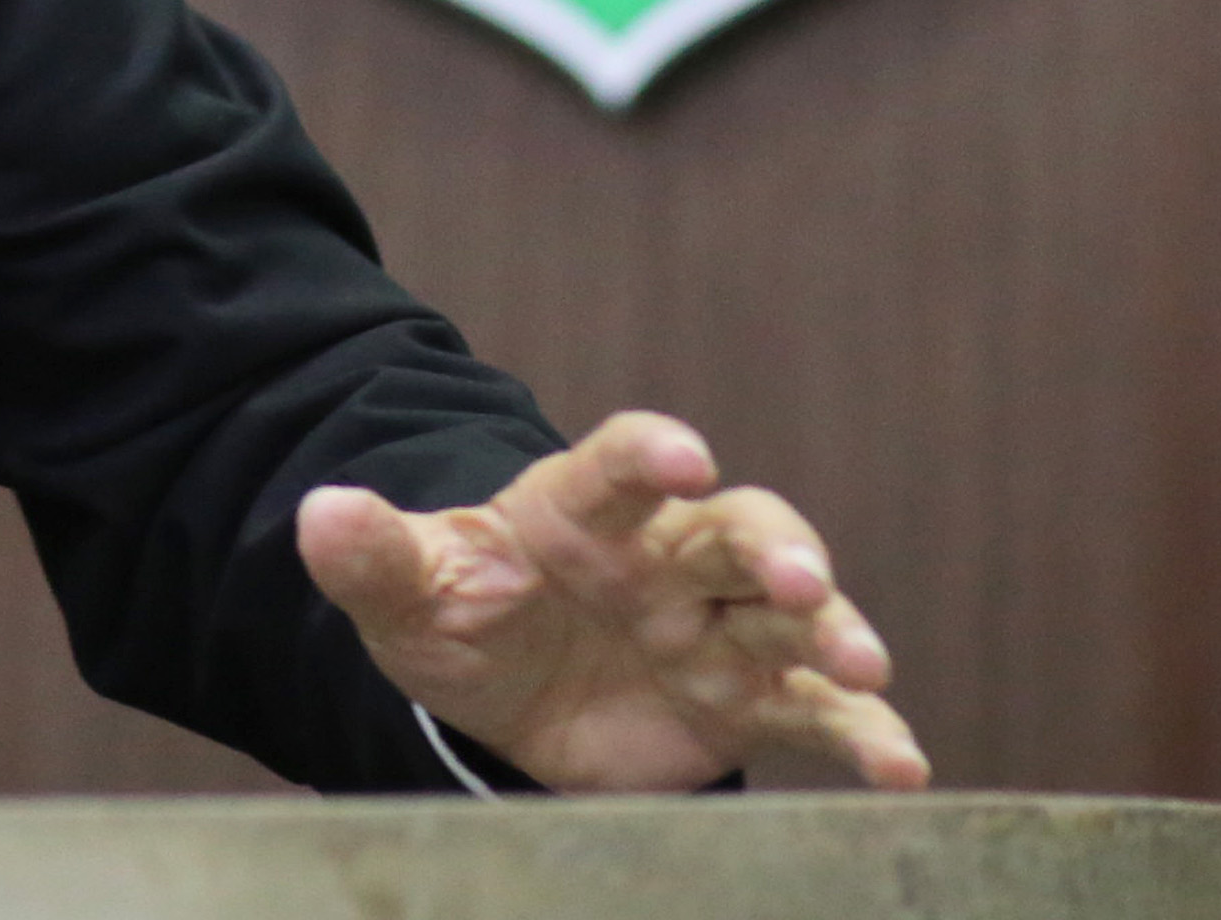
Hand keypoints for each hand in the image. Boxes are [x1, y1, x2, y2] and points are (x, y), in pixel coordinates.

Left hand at [296, 409, 928, 793]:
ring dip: (837, 633)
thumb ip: (372, 554)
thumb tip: (317, 511)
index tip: (681, 455)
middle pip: (740, 532)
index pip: (622, 463)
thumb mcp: (408, 592)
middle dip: (778, 550)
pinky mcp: (749, 701)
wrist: (508, 696)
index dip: (652, 453)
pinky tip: (903, 766)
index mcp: (584, 510)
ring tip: (864, 668)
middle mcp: (669, 557)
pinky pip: (817, 714)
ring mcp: (719, 628)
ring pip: (795, 615)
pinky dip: (865, 734)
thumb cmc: (466, 616)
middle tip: (801, 581)